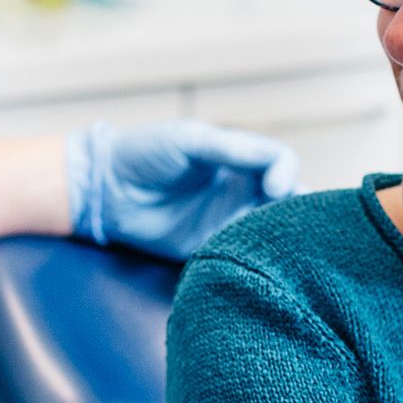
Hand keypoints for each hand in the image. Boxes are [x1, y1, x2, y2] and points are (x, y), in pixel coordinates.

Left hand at [65, 119, 300, 259]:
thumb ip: (232, 149)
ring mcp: (226, 220)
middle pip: (286, 200)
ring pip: (269, 230)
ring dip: (281, 237)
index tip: (275, 188)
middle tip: (296, 223)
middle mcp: (239, 190)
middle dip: (297, 210)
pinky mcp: (209, 248)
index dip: (286, 173)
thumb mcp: (190, 140)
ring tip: (287, 246)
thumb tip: (276, 163)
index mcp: (238, 158)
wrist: (105, 189)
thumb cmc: (144, 152)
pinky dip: (255, 259)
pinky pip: (242, 255)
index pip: (281, 162)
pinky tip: (261, 262)